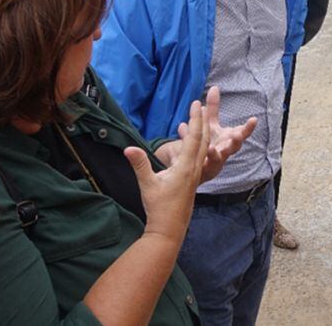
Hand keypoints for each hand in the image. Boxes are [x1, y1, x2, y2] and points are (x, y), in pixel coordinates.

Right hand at [126, 101, 208, 242]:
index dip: (196, 119)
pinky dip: (200, 143)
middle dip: (203, 120)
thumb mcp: (147, 184)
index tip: (197, 103)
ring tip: (202, 117)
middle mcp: (195, 168)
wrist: (170, 228)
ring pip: (203, 147)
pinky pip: (200, 155)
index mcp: (186, 166)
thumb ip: (140, 164)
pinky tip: (195, 141)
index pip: (194, 137)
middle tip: (202, 104)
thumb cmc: (159, 207)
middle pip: (203, 139)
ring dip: (203, 131)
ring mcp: (196, 174)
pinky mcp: (193, 179)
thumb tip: (128, 147)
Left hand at [154, 88, 257, 183]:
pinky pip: (197, 164)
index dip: (248, 128)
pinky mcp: (201, 172)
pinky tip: (187, 154)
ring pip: (217, 160)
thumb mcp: (210, 125)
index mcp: (228, 141)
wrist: (194, 168)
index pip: (242, 133)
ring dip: (216, 154)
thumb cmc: (207, 144)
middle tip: (237, 134)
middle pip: (233, 147)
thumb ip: (213, 108)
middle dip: (237, 140)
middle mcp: (224, 152)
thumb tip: (214, 87)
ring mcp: (214, 164)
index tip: (254, 119)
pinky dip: (192, 158)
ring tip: (212, 149)